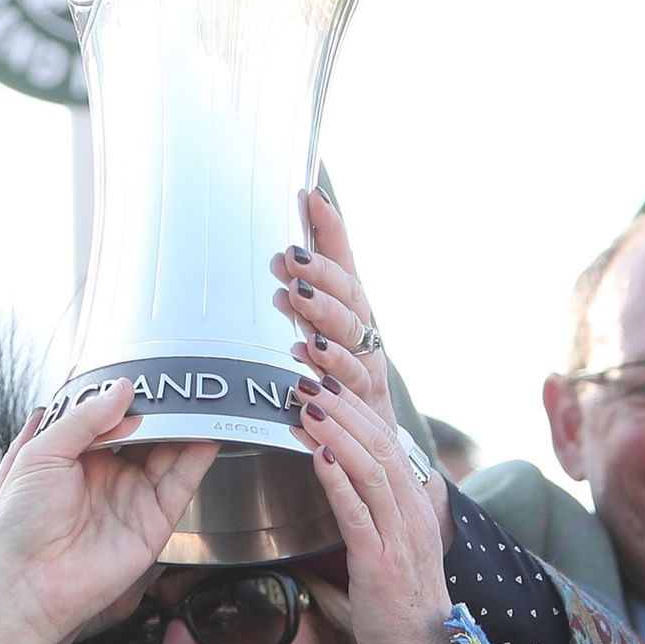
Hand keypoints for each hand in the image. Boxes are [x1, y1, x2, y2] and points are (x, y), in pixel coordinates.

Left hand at [0, 380, 214, 643]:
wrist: (25, 582)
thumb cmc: (17, 524)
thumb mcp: (41, 454)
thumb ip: (83, 419)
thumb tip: (121, 391)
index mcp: (73, 458)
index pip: (108, 417)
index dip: (126, 397)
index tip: (144, 374)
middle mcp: (106, 476)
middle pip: (145, 432)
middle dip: (161, 408)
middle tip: (179, 382)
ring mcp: (132, 498)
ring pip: (169, 453)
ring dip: (185, 426)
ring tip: (202, 399)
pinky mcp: (153, 522)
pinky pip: (181, 483)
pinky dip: (198, 457)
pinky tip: (208, 432)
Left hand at [272, 187, 391, 419]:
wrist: (373, 446)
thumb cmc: (335, 386)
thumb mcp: (316, 338)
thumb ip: (298, 303)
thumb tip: (271, 263)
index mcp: (350, 309)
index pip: (342, 259)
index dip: (329, 228)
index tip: (311, 197)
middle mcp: (364, 330)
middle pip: (348, 292)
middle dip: (321, 272)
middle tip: (290, 257)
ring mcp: (367, 364)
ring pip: (351, 331)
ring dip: (322, 312)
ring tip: (296, 297)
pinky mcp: (366, 399)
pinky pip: (348, 380)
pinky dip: (329, 366)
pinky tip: (306, 354)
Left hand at [296, 381, 452, 643]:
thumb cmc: (406, 599)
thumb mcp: (411, 543)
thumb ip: (409, 506)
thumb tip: (413, 475)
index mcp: (417, 503)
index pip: (389, 441)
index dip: (358, 408)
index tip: (327, 381)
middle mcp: (413, 512)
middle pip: (381, 444)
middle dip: (343, 408)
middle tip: (307, 379)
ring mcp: (399, 536)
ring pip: (371, 469)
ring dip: (337, 432)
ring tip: (305, 405)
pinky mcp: (380, 561)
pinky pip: (358, 511)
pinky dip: (337, 478)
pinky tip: (317, 453)